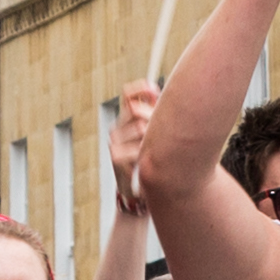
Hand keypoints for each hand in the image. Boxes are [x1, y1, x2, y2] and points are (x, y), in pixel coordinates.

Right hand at [107, 82, 161, 210]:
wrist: (140, 191)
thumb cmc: (151, 161)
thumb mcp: (156, 137)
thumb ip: (158, 116)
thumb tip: (161, 93)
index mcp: (127, 119)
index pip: (128, 94)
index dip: (140, 88)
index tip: (155, 89)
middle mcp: (118, 127)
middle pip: (137, 110)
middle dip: (154, 119)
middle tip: (164, 134)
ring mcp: (114, 142)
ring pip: (140, 127)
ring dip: (153, 139)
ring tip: (159, 152)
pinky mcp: (115, 157)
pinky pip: (137, 149)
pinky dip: (146, 155)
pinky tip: (148, 161)